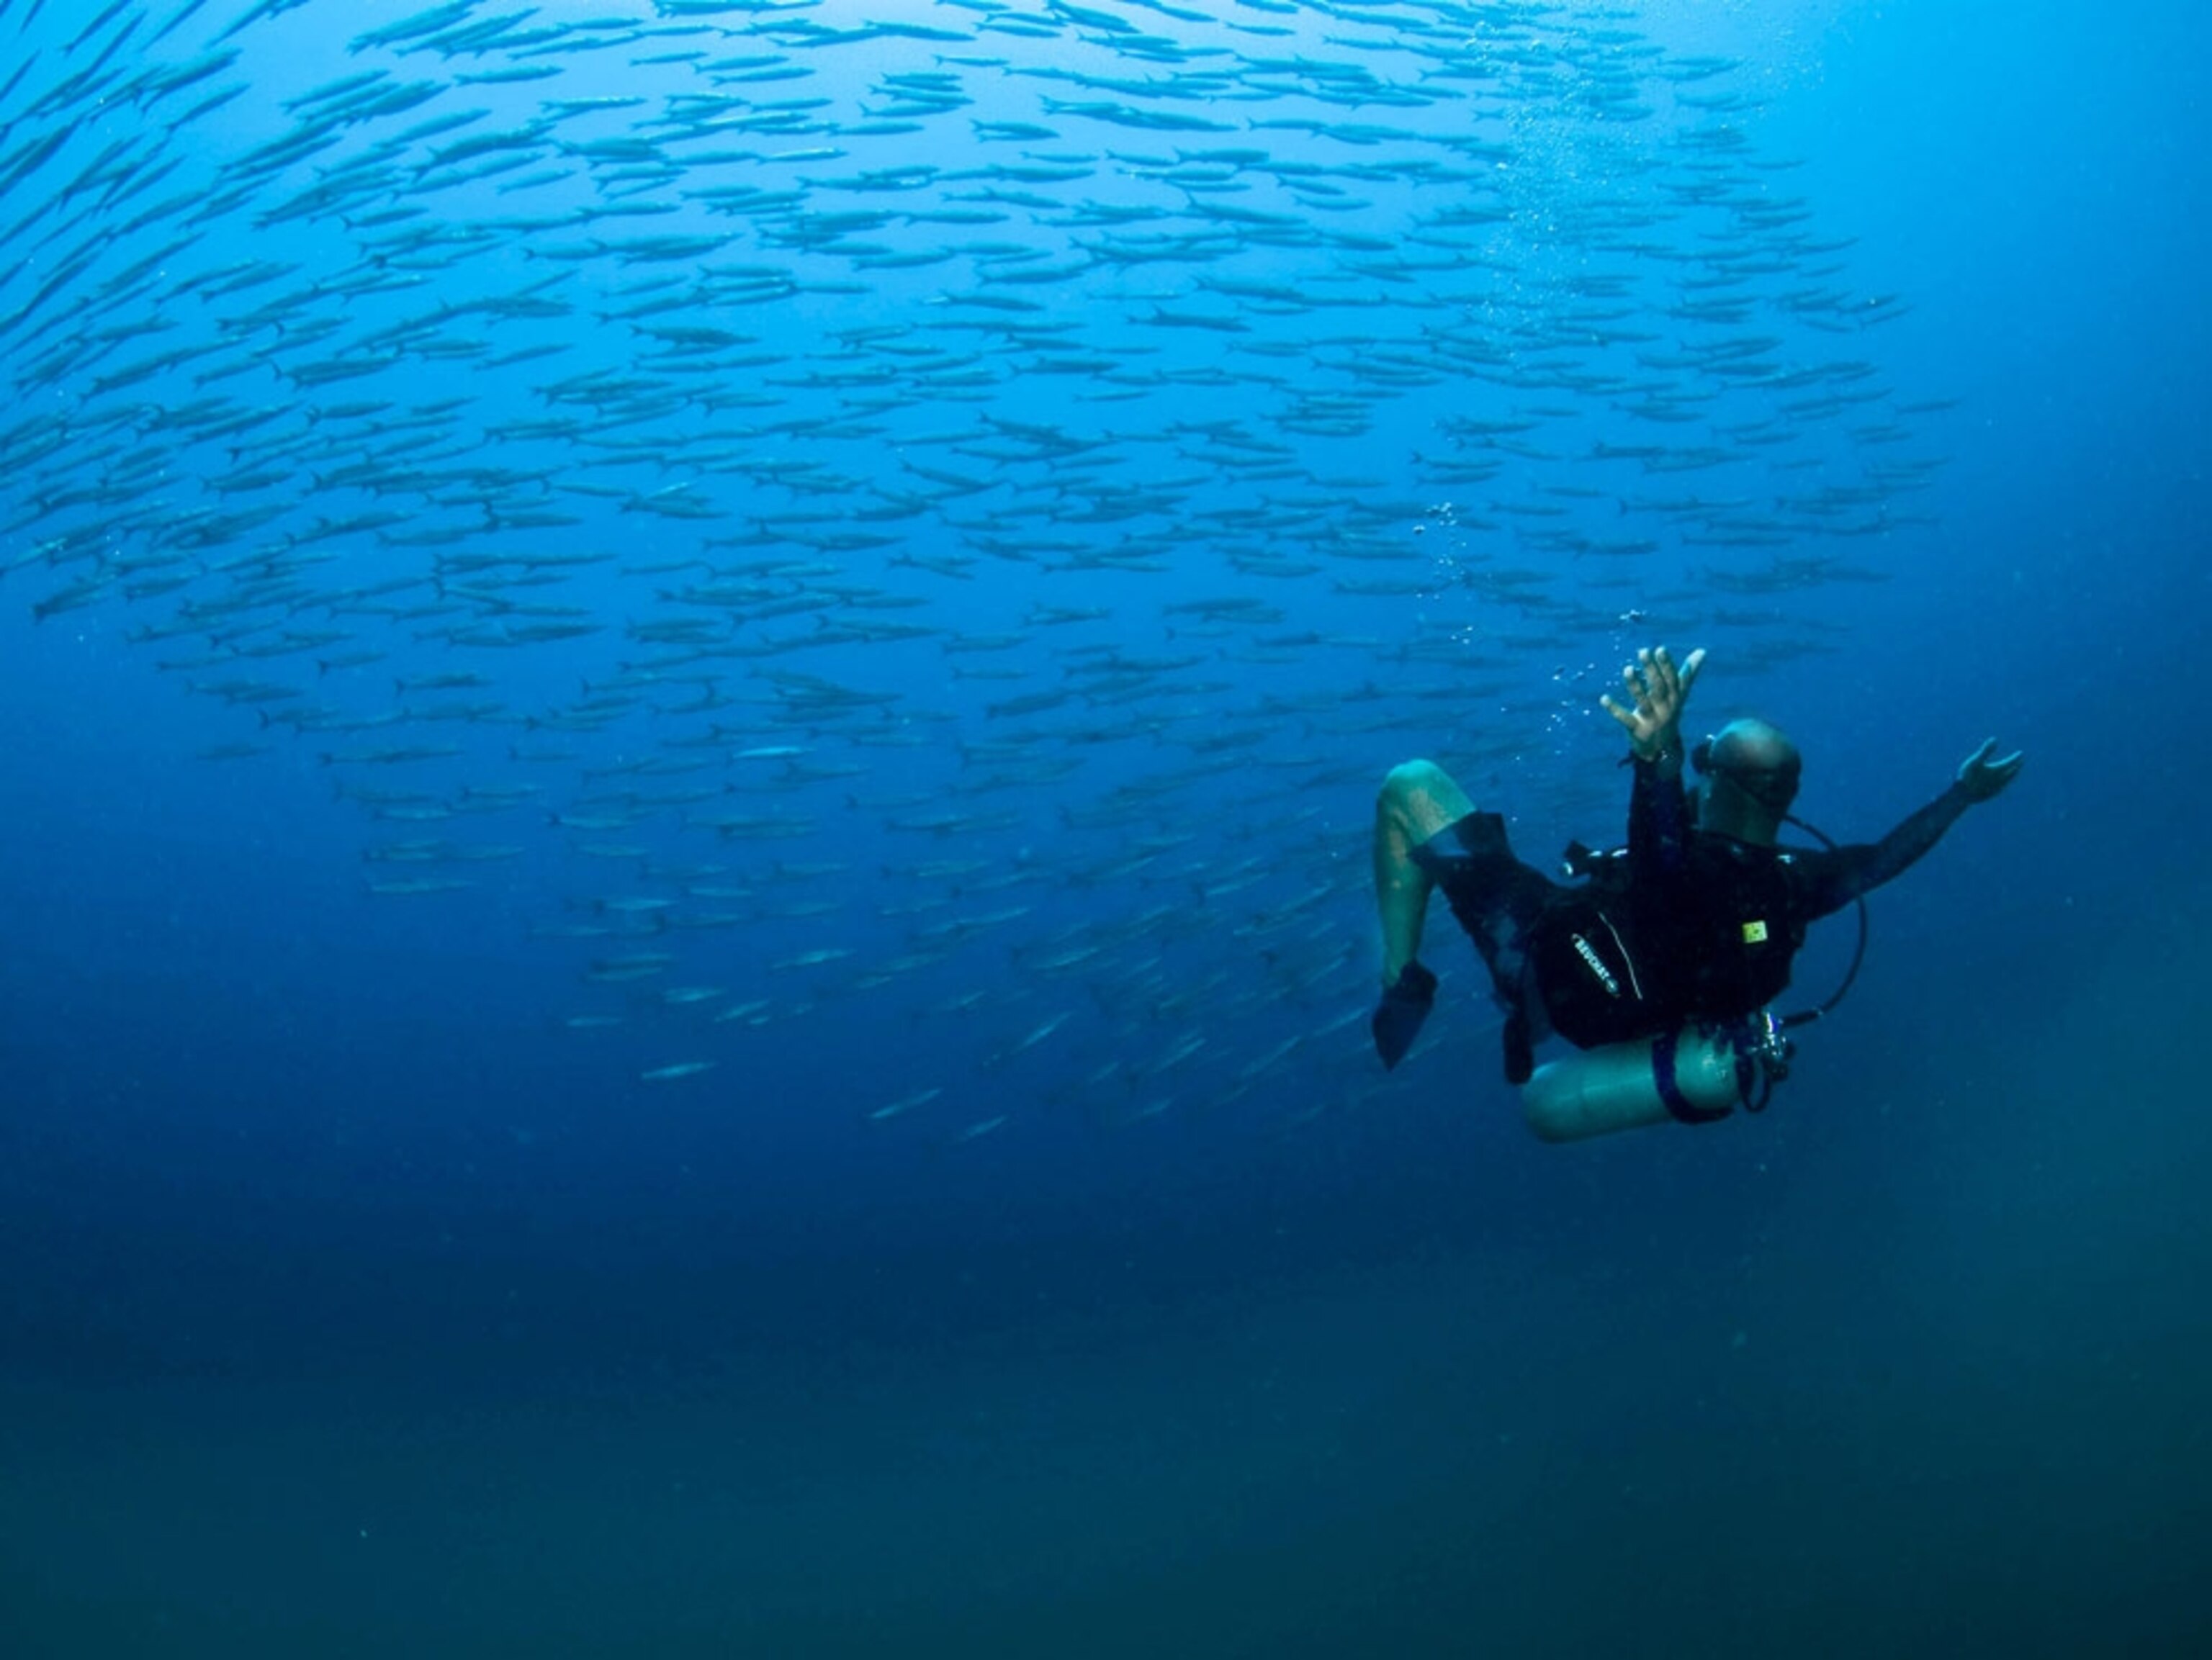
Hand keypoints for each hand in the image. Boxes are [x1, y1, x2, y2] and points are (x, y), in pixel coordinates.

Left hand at [1600, 645, 1703, 761]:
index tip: (1660, 649)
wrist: (1664, 749)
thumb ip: (1688, 673)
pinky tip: (1603, 698)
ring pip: (1643, 701)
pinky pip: (1625, 719)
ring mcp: (1651, 719)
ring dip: (1635, 685)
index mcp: (1674, 697)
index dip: (1666, 665)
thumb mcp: (1680, 694)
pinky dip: (1614, 709)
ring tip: (1627, 669)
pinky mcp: (1638, 730)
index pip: (1672, 679)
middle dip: (1651, 669)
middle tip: (1643, 651)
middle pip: (1658, 687)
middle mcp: (1665, 708)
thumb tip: (1702, 651)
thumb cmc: (1670, 713)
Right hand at [1955, 738, 2022, 802]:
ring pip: (2007, 780)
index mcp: (1997, 770)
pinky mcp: (1991, 795)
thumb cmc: (1967, 775)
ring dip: (2012, 775)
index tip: (2020, 753)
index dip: (2015, 757)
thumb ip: (1985, 750)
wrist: (1962, 795)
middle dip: (2016, 766)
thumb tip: (1994, 739)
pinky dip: (2004, 783)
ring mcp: (1996, 788)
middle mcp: (2000, 779)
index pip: (2010, 762)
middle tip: (2020, 762)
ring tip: (2015, 771)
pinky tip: (2002, 783)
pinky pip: (2001, 787)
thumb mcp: (1975, 761)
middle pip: (2011, 772)